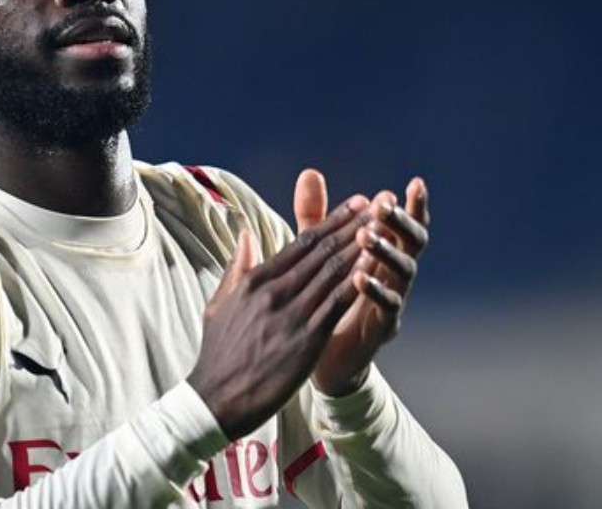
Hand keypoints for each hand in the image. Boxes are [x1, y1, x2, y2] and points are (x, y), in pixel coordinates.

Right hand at [187, 194, 371, 439]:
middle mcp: (275, 291)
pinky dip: (357, 283)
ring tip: (384, 229)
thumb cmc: (218, 352)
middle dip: (353, 225)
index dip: (332, 221)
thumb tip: (247, 234)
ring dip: (361, 248)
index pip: (301, 242)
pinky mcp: (307, 339)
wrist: (217, 396)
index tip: (354, 204)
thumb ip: (238, 267)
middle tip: (379, 205)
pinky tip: (375, 269)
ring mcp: (292, 314)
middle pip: (321, 251)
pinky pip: (337, 304)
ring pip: (333, 273)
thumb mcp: (220, 303)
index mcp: (255, 280)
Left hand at [296, 170, 430, 396]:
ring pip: (404, 272)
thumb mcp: (317, 252)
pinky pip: (386, 308)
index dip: (414, 206)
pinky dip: (374, 290)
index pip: (405, 224)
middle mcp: (396, 275)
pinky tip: (358, 277)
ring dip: (386, 251)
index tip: (415, 182)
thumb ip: (315, 215)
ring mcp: (393, 301)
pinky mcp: (381, 329)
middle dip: (402, 222)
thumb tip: (309, 171)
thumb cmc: (323, 296)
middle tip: (385, 205)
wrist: (317, 356)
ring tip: (366, 235)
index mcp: (384, 254)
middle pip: (414, 243)